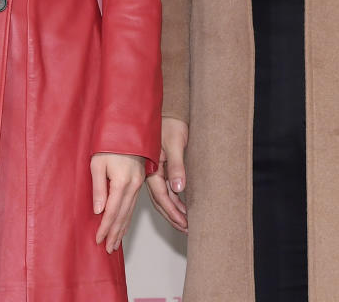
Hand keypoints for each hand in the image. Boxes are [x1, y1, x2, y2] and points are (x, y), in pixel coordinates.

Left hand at [91, 152, 145, 252]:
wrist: (127, 127)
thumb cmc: (109, 143)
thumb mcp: (97, 163)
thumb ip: (98, 187)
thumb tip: (99, 210)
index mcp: (122, 181)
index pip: (112, 211)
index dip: (105, 227)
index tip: (98, 240)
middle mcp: (134, 184)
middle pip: (123, 215)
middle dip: (115, 233)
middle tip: (108, 248)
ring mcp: (139, 183)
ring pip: (130, 211)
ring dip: (123, 228)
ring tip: (116, 242)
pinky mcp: (140, 180)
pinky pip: (134, 203)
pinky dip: (128, 216)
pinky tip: (124, 224)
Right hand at [146, 116, 187, 232]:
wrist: (169, 111)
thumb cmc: (171, 124)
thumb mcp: (175, 144)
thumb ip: (177, 166)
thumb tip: (179, 188)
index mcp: (152, 168)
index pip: (162, 197)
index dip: (173, 212)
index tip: (183, 223)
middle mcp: (152, 173)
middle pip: (161, 201)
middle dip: (173, 216)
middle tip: (186, 229)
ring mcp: (155, 171)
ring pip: (163, 197)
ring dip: (174, 210)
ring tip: (185, 223)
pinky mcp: (161, 168)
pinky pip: (165, 189)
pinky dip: (173, 200)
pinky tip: (181, 206)